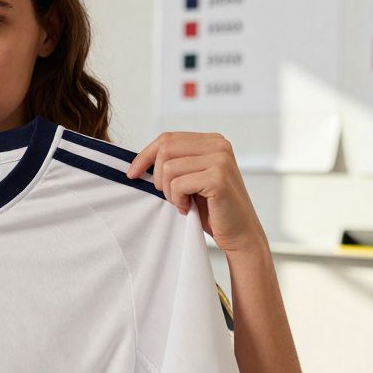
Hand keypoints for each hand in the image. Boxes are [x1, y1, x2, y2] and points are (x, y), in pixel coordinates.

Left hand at [125, 132, 265, 254]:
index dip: (145, 155)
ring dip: (169, 191)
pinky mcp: (218, 178)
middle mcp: (219, 145)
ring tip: (183, 203)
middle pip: (165, 149)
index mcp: (212, 141)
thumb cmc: (213, 209)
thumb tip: (138, 161)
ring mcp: (220, 160)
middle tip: (170, 196)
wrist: (240, 234)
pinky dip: (178, 200)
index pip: (168, 138)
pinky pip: (178, 184)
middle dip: (158, 176)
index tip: (132, 173)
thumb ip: (175, 163)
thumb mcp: (191, 178)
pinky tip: (189, 208)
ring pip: (169, 168)